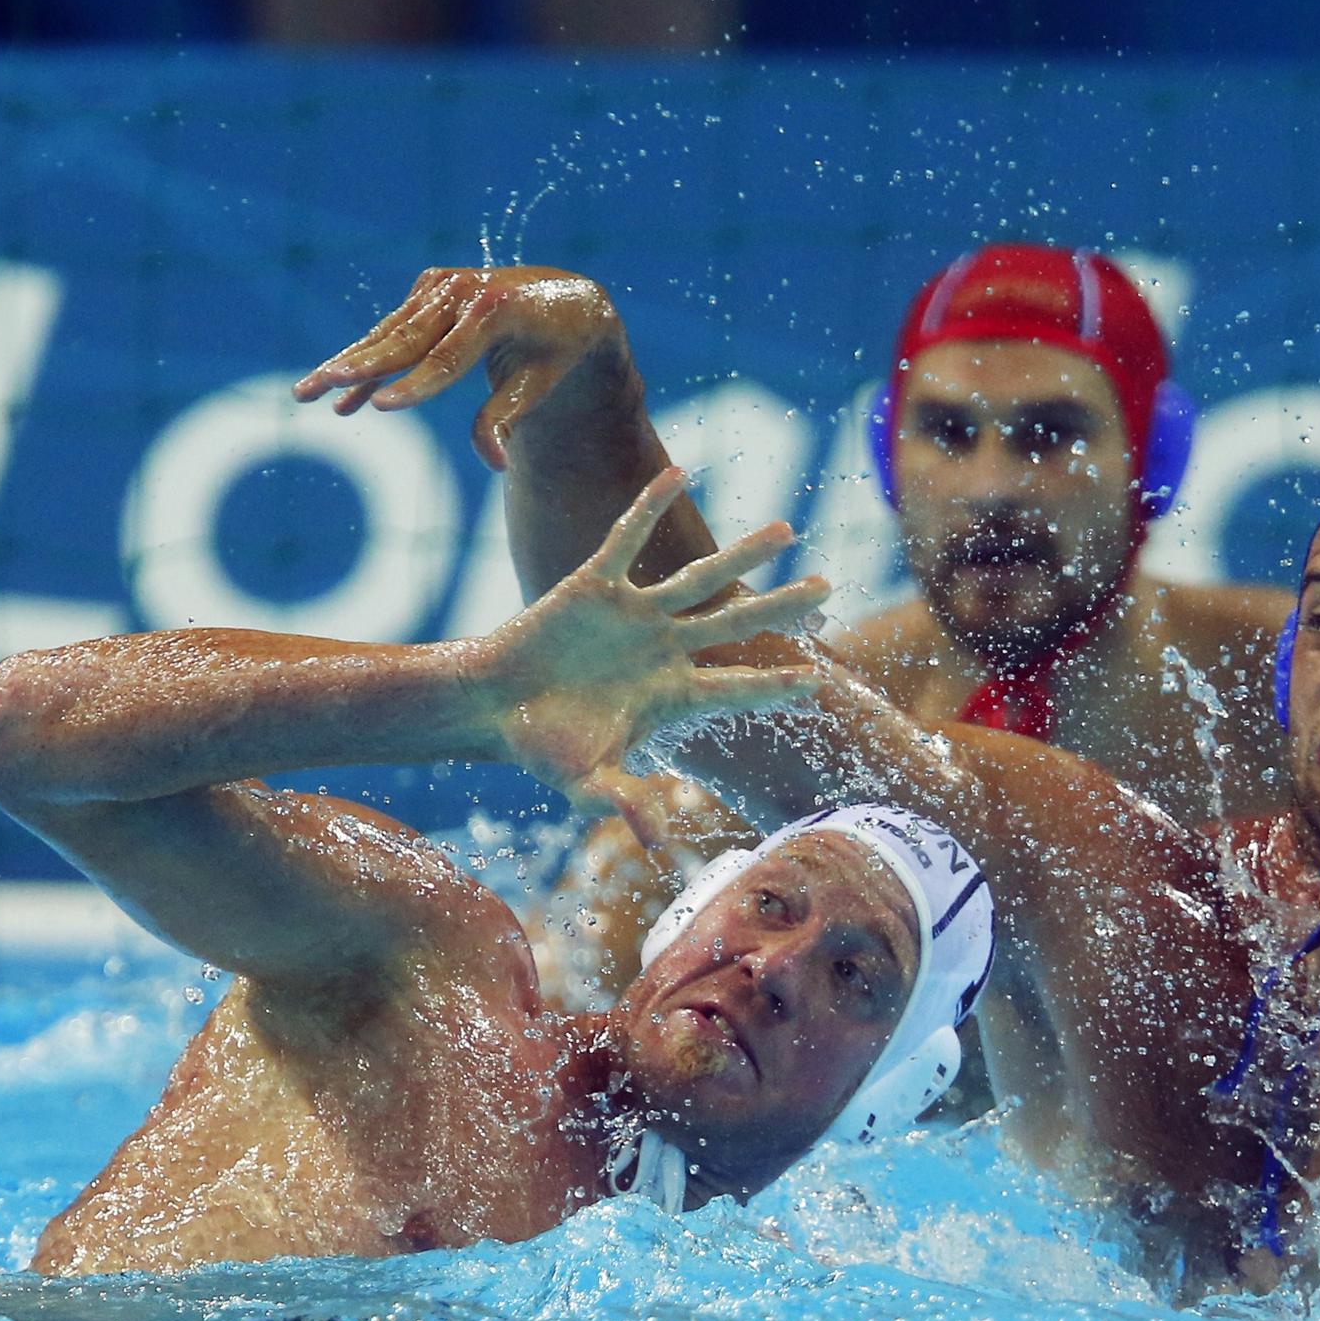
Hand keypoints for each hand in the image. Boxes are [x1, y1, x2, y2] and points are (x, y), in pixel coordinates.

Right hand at [291, 266, 639, 470]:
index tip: (380, 409)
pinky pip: (393, 330)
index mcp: (496, 310)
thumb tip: (495, 464)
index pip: (448, 357)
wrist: (566, 299)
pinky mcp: (429, 287)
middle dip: (355, 369)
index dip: (415, 386)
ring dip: (347, 366)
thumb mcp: (539, 384)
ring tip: (305, 393)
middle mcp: (463, 290)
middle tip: (313, 390)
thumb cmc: (555, 350)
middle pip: (403, 340)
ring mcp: (442, 284)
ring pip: (388, 335)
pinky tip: (341, 395)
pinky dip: (368, 360)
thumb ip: (507, 417)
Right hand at [482, 468, 827, 835]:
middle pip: (736, 624)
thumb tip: (657, 848)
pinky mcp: (594, 585)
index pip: (736, 689)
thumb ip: (623, 806)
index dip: (776, 685)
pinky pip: (628, 539)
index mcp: (669, 696)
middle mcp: (662, 650)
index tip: (819, 684)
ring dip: (742, 554)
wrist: (491, 707)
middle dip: (782, 608)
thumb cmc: (540, 747)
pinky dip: (649, 507)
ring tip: (787, 530)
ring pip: (700, 578)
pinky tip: (680, 473)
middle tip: (829, 590)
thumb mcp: (585, 784)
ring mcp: (634, 616)